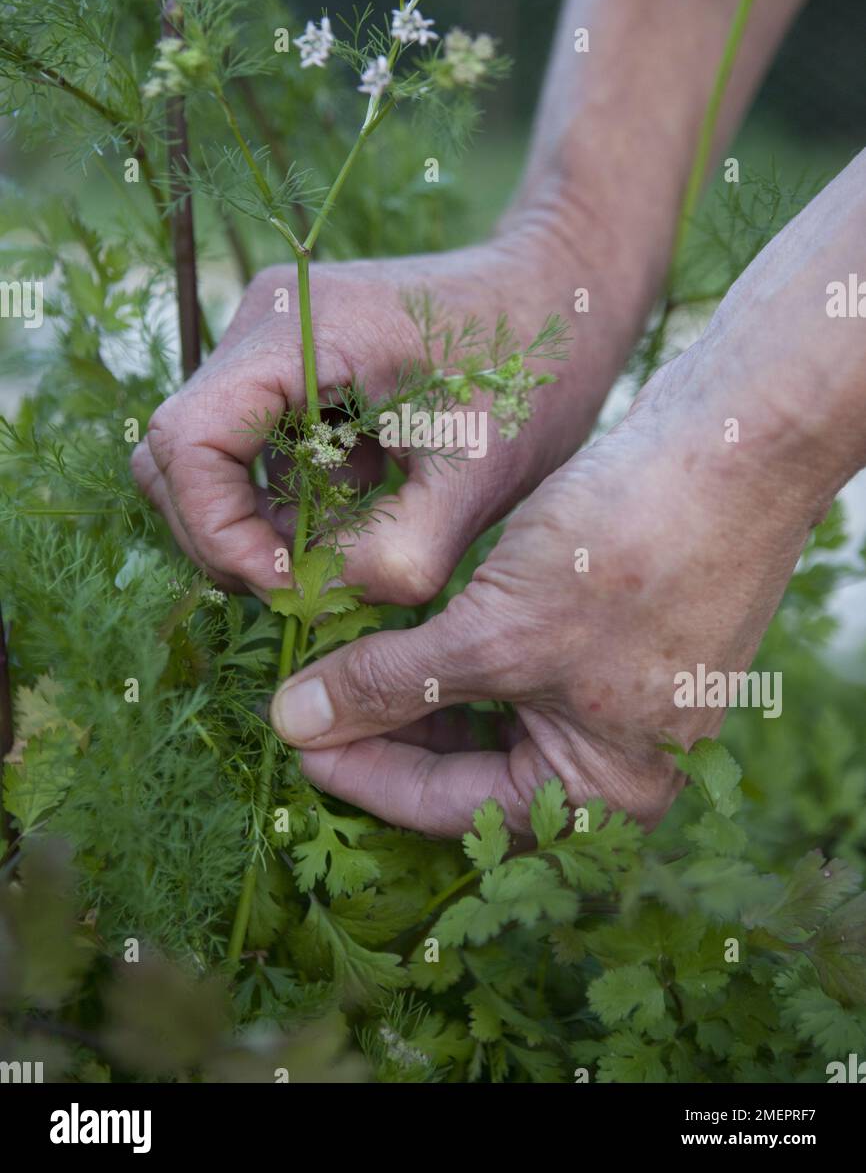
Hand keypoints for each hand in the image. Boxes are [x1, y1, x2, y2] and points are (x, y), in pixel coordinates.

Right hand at [132, 206, 641, 603]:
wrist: (564, 295)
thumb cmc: (534, 370)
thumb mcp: (477, 478)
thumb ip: (393, 555)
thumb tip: (311, 601)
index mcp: (299, 331)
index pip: (187, 442)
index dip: (219, 531)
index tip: (287, 582)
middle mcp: (267, 322)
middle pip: (176, 453)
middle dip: (227, 535)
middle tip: (302, 584)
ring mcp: (275, 339)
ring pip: (208, 456)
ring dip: (257, 519)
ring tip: (342, 547)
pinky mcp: (294, 362)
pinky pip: (251, 446)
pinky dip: (286, 497)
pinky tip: (361, 505)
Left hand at [269, 352, 824, 834]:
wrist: (726, 447)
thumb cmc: (625, 552)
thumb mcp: (494, 633)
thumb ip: (391, 684)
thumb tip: (295, 723)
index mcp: (607, 793)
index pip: (457, 809)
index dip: (364, 776)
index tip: (294, 737)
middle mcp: (618, 760)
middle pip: (473, 768)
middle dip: (389, 730)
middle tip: (309, 695)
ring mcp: (619, 698)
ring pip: (490, 713)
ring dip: (417, 686)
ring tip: (341, 656)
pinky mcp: (613, 639)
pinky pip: (517, 667)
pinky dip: (458, 651)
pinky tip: (403, 622)